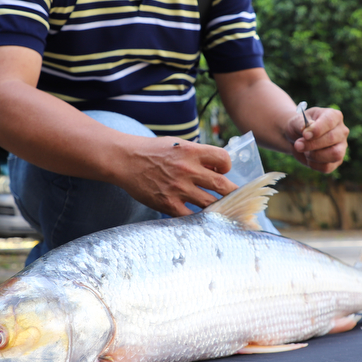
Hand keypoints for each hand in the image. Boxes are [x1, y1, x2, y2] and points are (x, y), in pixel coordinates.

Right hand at [116, 137, 238, 216]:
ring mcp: (178, 188)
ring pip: (209, 203)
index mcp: (191, 151)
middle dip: (232, 193)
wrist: (125, 160)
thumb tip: (218, 169)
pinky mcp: (168, 203)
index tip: (223, 172)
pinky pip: (190, 216)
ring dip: (218, 207)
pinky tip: (199, 216)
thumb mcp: (177, 144)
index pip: (224, 160)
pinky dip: (198, 217)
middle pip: (222, 185)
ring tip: (221, 210)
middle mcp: (187, 169)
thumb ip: (197, 155)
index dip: (227, 167)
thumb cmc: (152, 151)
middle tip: (236, 198)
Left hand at [287, 107, 348, 173]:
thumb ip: (300, 124)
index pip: (330, 121)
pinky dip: (314, 164)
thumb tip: (307, 129)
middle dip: (312, 144)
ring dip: (315, 155)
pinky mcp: (337, 161)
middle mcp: (341, 131)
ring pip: (335, 154)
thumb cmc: (299, 127)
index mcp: (334, 116)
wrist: (297, 138)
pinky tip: (307, 157)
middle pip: (331, 139)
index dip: (317, 129)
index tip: (304, 135)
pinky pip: (328, 167)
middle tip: (298, 145)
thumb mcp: (296, 121)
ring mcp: (341, 146)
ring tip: (304, 151)